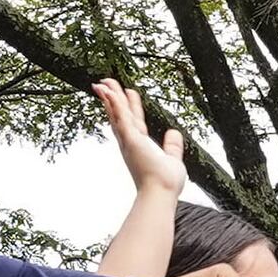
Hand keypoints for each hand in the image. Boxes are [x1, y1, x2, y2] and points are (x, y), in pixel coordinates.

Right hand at [93, 79, 186, 200]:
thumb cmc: (165, 184)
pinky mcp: (130, 139)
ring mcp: (128, 140)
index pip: (133, 121)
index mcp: (139, 146)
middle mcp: (130, 143)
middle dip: (114, 98)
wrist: (161, 194)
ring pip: (118, 113)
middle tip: (107, 83)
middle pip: (120, 115)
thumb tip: (173, 132)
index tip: (127, 93)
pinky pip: (121, 117)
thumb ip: (173, 146)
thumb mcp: (173, 159)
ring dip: (110, 97)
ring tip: (104, 82)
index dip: (130, 106)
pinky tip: (110, 91)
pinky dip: (115, 104)